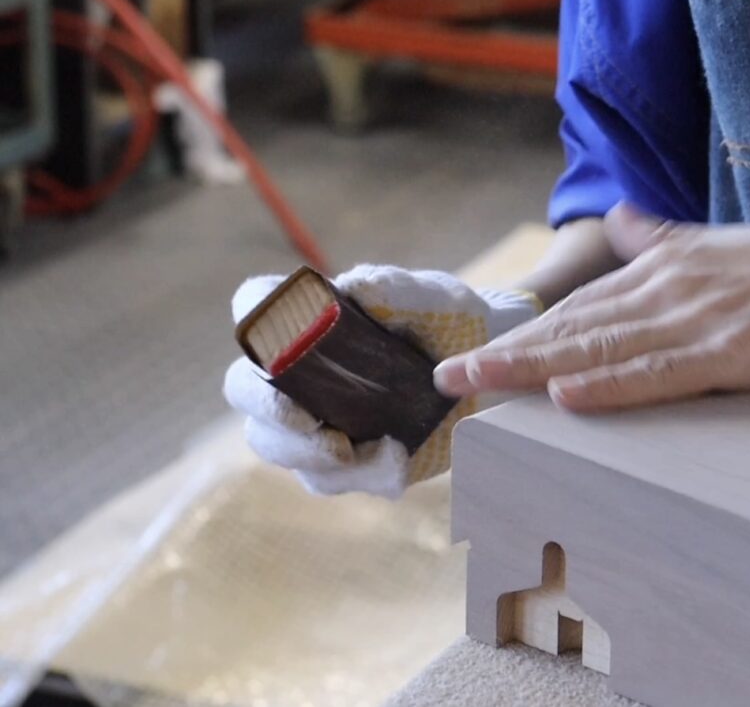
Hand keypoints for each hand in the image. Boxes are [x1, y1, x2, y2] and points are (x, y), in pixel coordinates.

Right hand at [223, 265, 539, 497]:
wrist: (486, 367)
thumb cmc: (447, 320)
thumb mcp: (433, 297)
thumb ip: (396, 288)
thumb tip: (356, 289)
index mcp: (304, 317)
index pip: (255, 308)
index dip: (255, 324)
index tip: (278, 348)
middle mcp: (294, 371)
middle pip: (244, 391)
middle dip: (268, 409)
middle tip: (309, 423)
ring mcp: (311, 420)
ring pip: (275, 445)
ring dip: (307, 453)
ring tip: (355, 451)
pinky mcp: (342, 460)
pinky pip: (328, 480)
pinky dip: (360, 475)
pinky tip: (395, 459)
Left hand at [433, 204, 749, 410]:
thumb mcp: (724, 243)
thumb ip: (665, 237)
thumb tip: (624, 218)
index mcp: (669, 267)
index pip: (583, 305)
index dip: (527, 332)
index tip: (479, 351)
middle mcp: (670, 288)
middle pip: (575, 326)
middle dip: (508, 354)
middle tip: (449, 375)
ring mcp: (698, 319)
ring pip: (601, 348)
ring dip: (534, 369)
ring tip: (479, 386)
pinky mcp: (730, 350)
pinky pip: (657, 373)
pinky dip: (609, 385)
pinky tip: (566, 395)